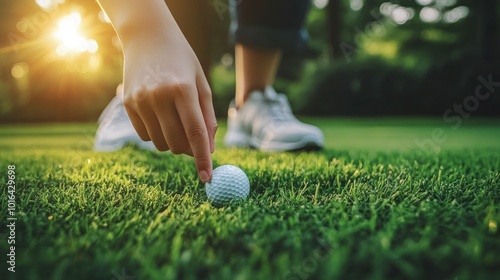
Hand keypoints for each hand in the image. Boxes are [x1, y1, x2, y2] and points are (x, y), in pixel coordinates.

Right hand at [121, 30, 216, 182]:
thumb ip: (207, 116)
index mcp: (182, 89)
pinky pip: (145, 136)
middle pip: (178, 143)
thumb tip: (210, 149)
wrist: (147, 37)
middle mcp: (159, 95)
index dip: (203, 158)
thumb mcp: (201, 83)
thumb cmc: (182, 61)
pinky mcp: (128, 104)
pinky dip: (156, 134)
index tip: (208, 178)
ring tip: (176, 119)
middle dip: (189, 150)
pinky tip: (160, 115)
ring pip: (161, 143)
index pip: (195, 132)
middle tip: (195, 142)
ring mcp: (140, 100)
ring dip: (173, 142)